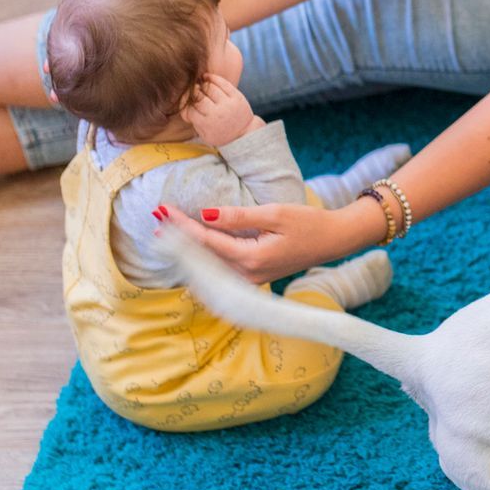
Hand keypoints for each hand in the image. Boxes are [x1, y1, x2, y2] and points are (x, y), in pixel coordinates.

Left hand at [162, 199, 372, 282]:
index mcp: (251, 258)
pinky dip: (203, 258)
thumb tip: (205, 215)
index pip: (206, 241)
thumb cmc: (309, 224)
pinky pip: (220, 271)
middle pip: (202, 257)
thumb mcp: (274, 213)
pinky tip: (190, 248)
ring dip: (187, 248)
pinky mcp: (253, 278)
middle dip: (177, 237)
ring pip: (209, 266)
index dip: (182, 225)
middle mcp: (247, 275)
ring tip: (166, 231)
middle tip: (156, 217)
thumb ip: (238, 217)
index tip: (163, 210)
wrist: (333, 241)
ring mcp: (250, 280)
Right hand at [184, 73, 259, 146]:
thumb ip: (193, 120)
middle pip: (198, 96)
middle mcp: (217, 113)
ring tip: (200, 86)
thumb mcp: (204, 134)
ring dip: (203, 85)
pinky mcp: (237, 96)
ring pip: (209, 88)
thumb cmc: (220, 134)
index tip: (187, 102)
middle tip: (193, 92)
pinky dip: (213, 78)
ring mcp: (228, 104)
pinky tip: (207, 77)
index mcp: (207, 124)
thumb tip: (184, 103)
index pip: (189, 109)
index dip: (185, 104)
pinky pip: (223, 82)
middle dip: (193, 93)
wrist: (244, 133)